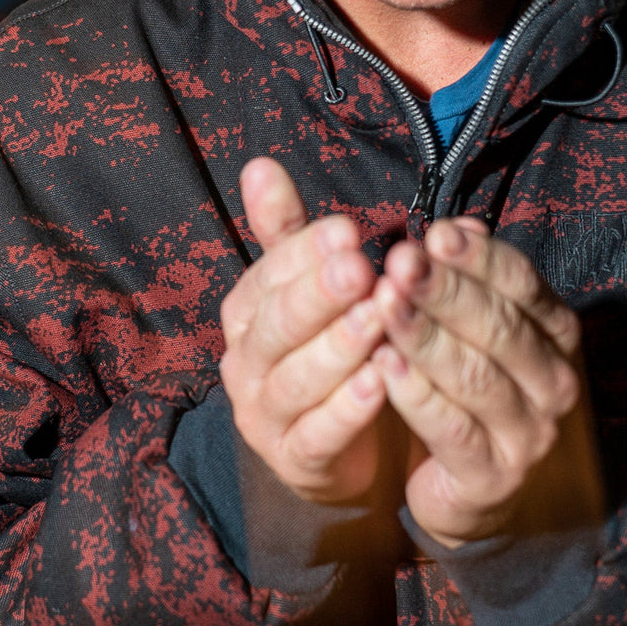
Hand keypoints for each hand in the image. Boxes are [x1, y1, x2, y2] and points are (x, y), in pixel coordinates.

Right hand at [220, 159, 386, 502]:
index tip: (349, 231)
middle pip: (277, 326)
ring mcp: (266, 416)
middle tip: (360, 269)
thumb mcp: (310, 288)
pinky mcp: (294, 461)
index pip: (269, 274)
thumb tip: (259, 164)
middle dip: (318, 296)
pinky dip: (346, 411)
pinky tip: (379, 384)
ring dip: (337, 348)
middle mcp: (247, 361)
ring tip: (377, 321)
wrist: (343, 451)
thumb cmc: (330, 350)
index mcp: (250, 312)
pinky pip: (317, 436)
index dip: (306, 252)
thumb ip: (289, 233)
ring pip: (295, 380)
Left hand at [372, 218, 603, 547]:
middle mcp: (553, 381)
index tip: (434, 234)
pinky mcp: (493, 476)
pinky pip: (451, 430)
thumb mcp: (477, 328)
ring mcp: (529, 433)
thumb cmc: (470, 388)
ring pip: (475, 376)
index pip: (521, 284)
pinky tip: (383, 365)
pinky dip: (416, 395)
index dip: (478, 258)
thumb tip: (459, 224)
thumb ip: (469, 277)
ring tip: (383, 304)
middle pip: (499, 326)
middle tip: (400, 263)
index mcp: (554, 333)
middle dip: (445, 291)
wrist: (474, 487)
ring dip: (425, 336)